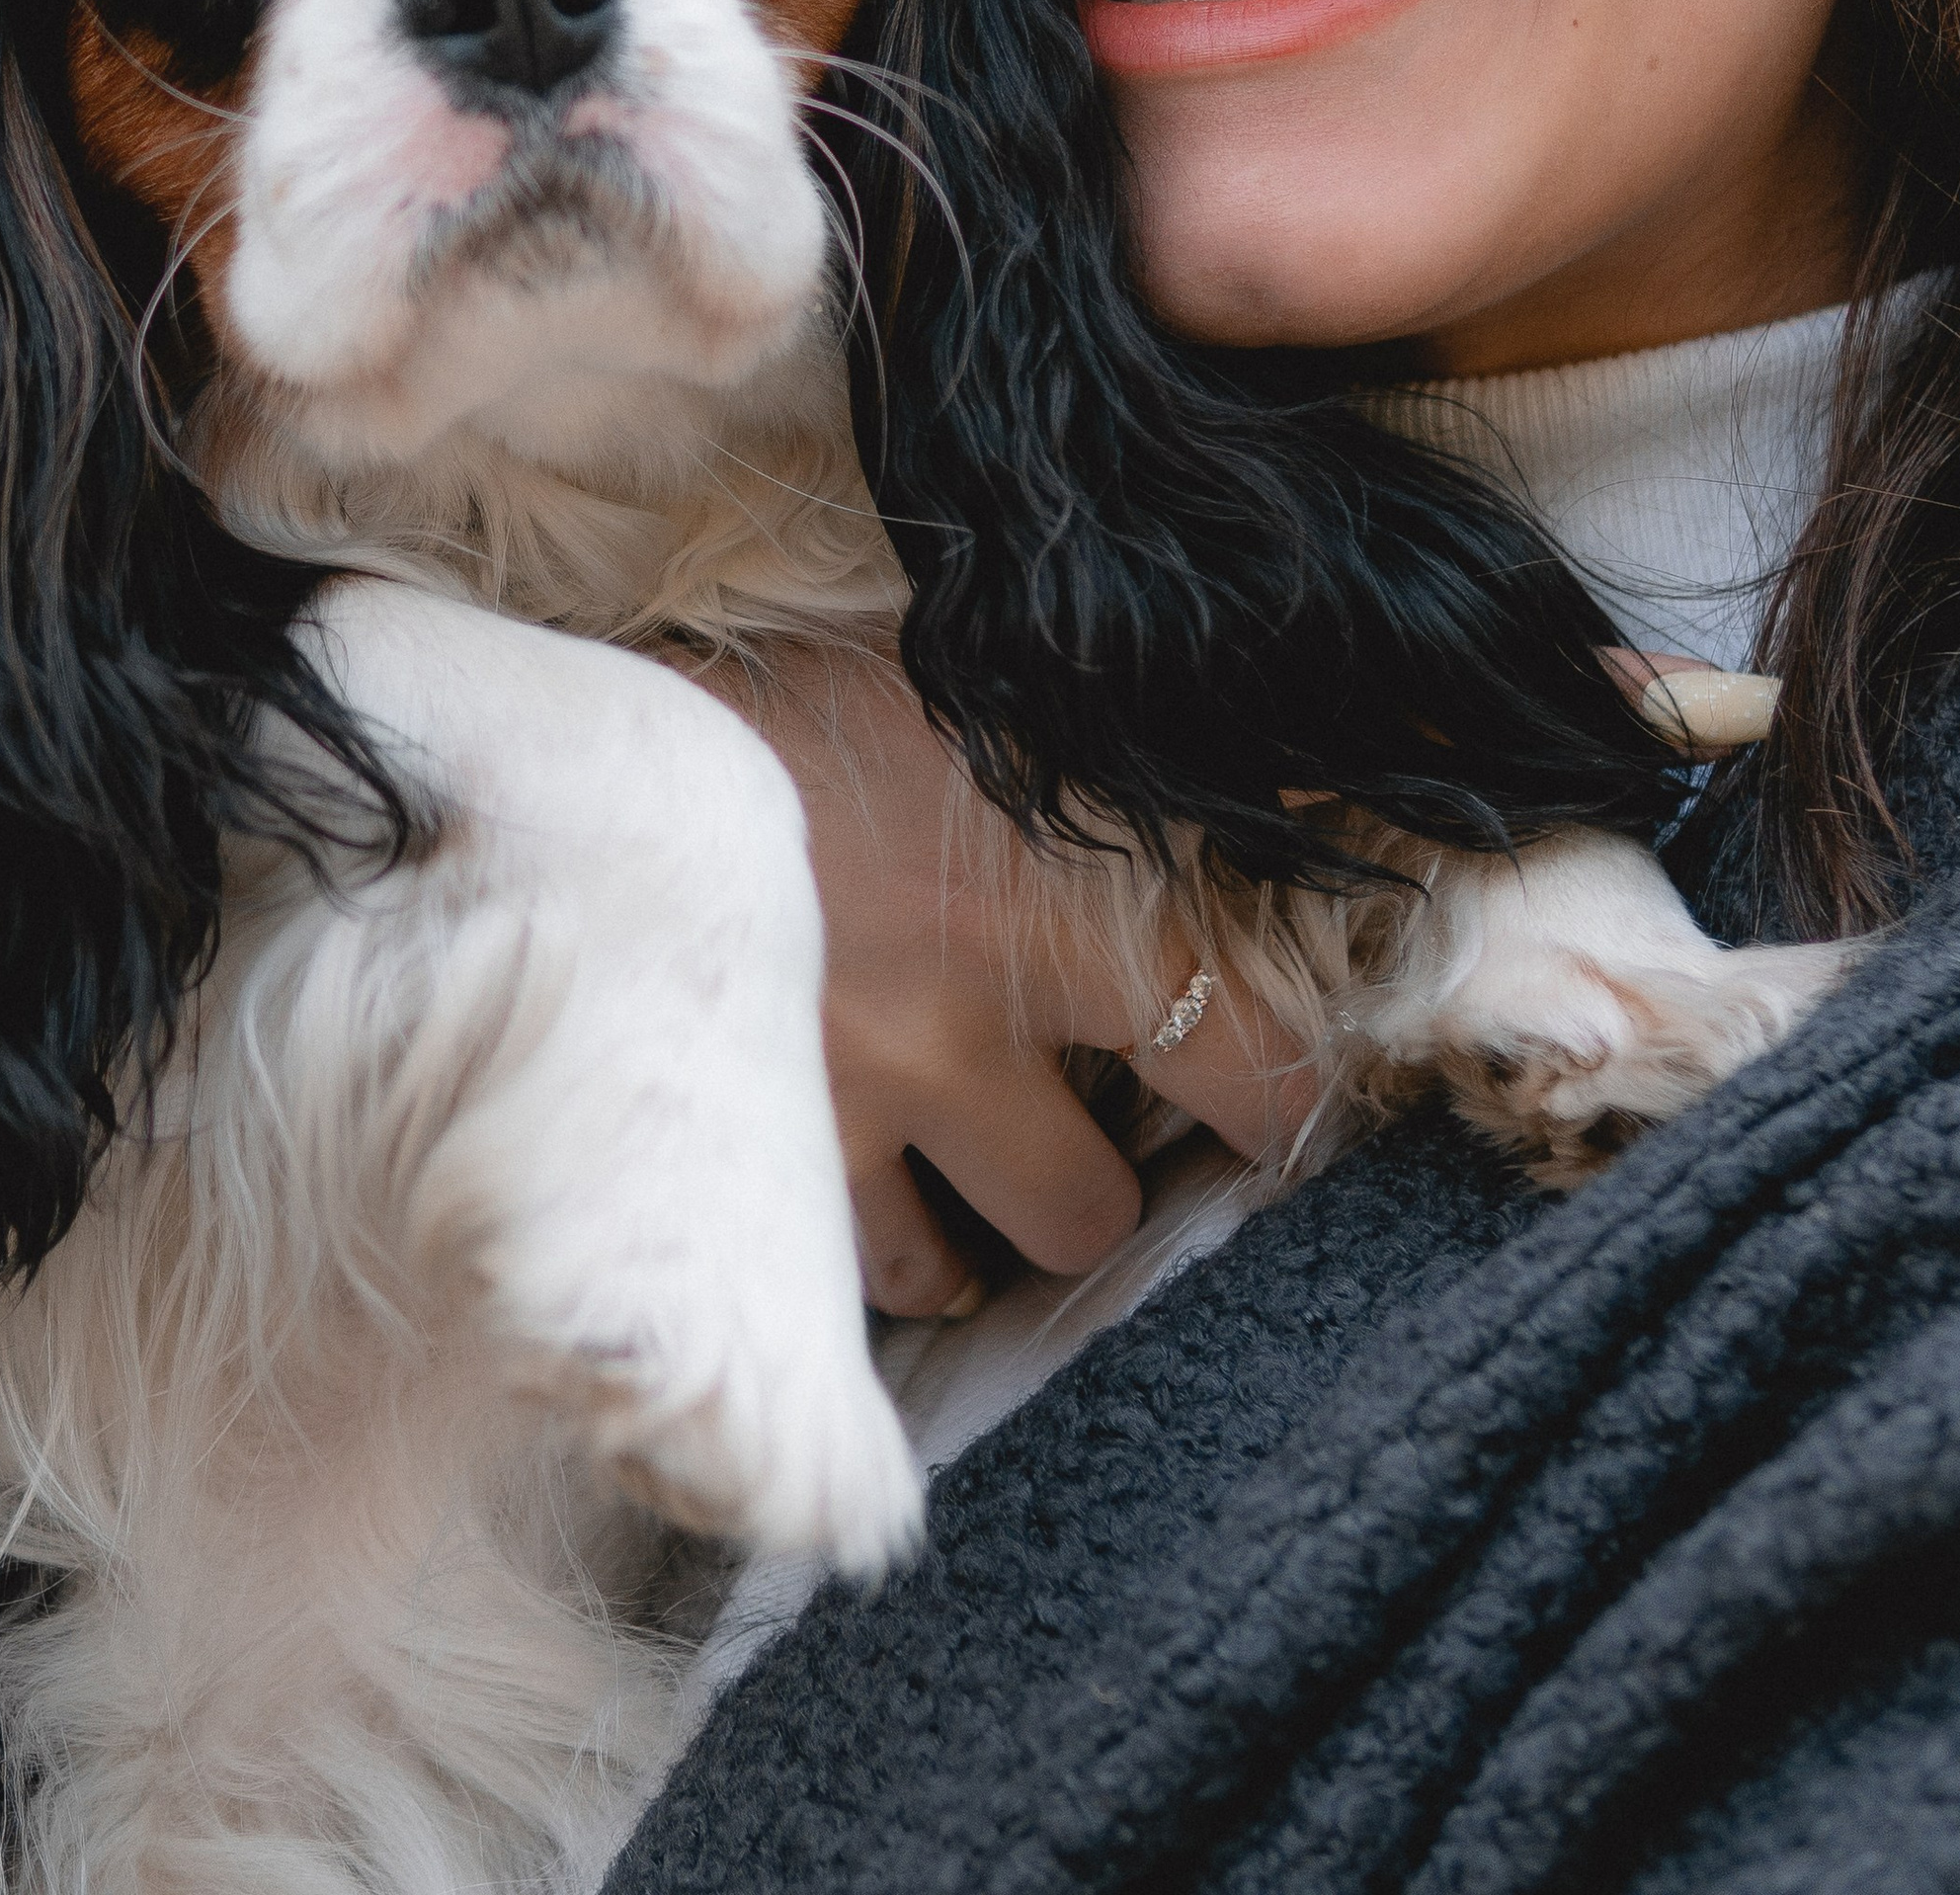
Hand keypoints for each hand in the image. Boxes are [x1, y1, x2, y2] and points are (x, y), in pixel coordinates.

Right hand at [700, 643, 1319, 1320]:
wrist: (637, 712)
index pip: (1250, 1074)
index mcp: (1077, 911)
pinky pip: (837, 1267)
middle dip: (1087, 1181)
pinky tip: (864, 1188)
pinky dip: (859, 1241)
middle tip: (1071, 1129)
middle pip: (1088, 1213)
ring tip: (958, 1170)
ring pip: (957, 1271)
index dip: (1277, 1110)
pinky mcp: (747, 1132)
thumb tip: (1321, 777)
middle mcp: (973, 1027)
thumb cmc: (839, 688)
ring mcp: (852, 1099)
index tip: (1265, 1110)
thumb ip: (1169, 767)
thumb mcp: (1021, 704)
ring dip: (967, 1231)